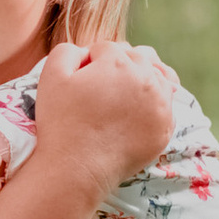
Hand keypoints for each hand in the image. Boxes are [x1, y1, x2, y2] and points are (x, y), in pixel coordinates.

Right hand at [31, 40, 175, 187]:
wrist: (76, 169)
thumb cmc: (61, 122)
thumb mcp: (51, 75)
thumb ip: (69, 50)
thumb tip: (88, 52)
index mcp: (118, 63)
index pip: (107, 49)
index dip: (91, 61)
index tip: (82, 79)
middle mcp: (146, 79)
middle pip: (136, 58)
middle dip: (119, 66)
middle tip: (102, 86)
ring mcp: (160, 105)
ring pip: (158, 77)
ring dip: (142, 78)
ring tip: (124, 93)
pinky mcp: (165, 128)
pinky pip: (166, 105)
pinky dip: (154, 103)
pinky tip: (138, 111)